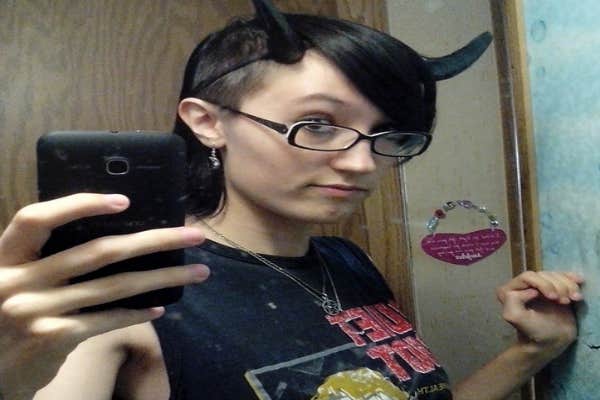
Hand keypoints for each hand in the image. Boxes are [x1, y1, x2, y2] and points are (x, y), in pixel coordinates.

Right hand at [0, 193, 207, 397]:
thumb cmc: (6, 319)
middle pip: (98, 251)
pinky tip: (159, 307)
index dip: (78, 205)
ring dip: (163, 277)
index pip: (35, 218)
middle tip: (195, 235)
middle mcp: (16, 281)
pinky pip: (107, 319)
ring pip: (114, 285)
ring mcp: (34, 311)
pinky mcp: (52, 338)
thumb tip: (118, 240)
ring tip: (197, 272)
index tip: (124, 200)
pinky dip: (137, 313)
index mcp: (4, 257)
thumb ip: (47, 261)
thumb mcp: (14, 281)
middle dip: (155, 240)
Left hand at [496, 270, 583, 357]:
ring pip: (556, 276)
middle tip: (565, 301)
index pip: (529, 276)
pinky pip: (564, 277)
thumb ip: (512, 301)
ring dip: (568, 286)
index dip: (544, 284)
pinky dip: (573, 281)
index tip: (554, 298)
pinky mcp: (553, 288)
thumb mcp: (515, 317)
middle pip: (545, 275)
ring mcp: (539, 286)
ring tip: (573, 299)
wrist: (550, 343)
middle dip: (558, 286)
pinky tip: (578, 287)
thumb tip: (530, 290)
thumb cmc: (532, 332)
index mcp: (509, 290)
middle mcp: (523, 286)